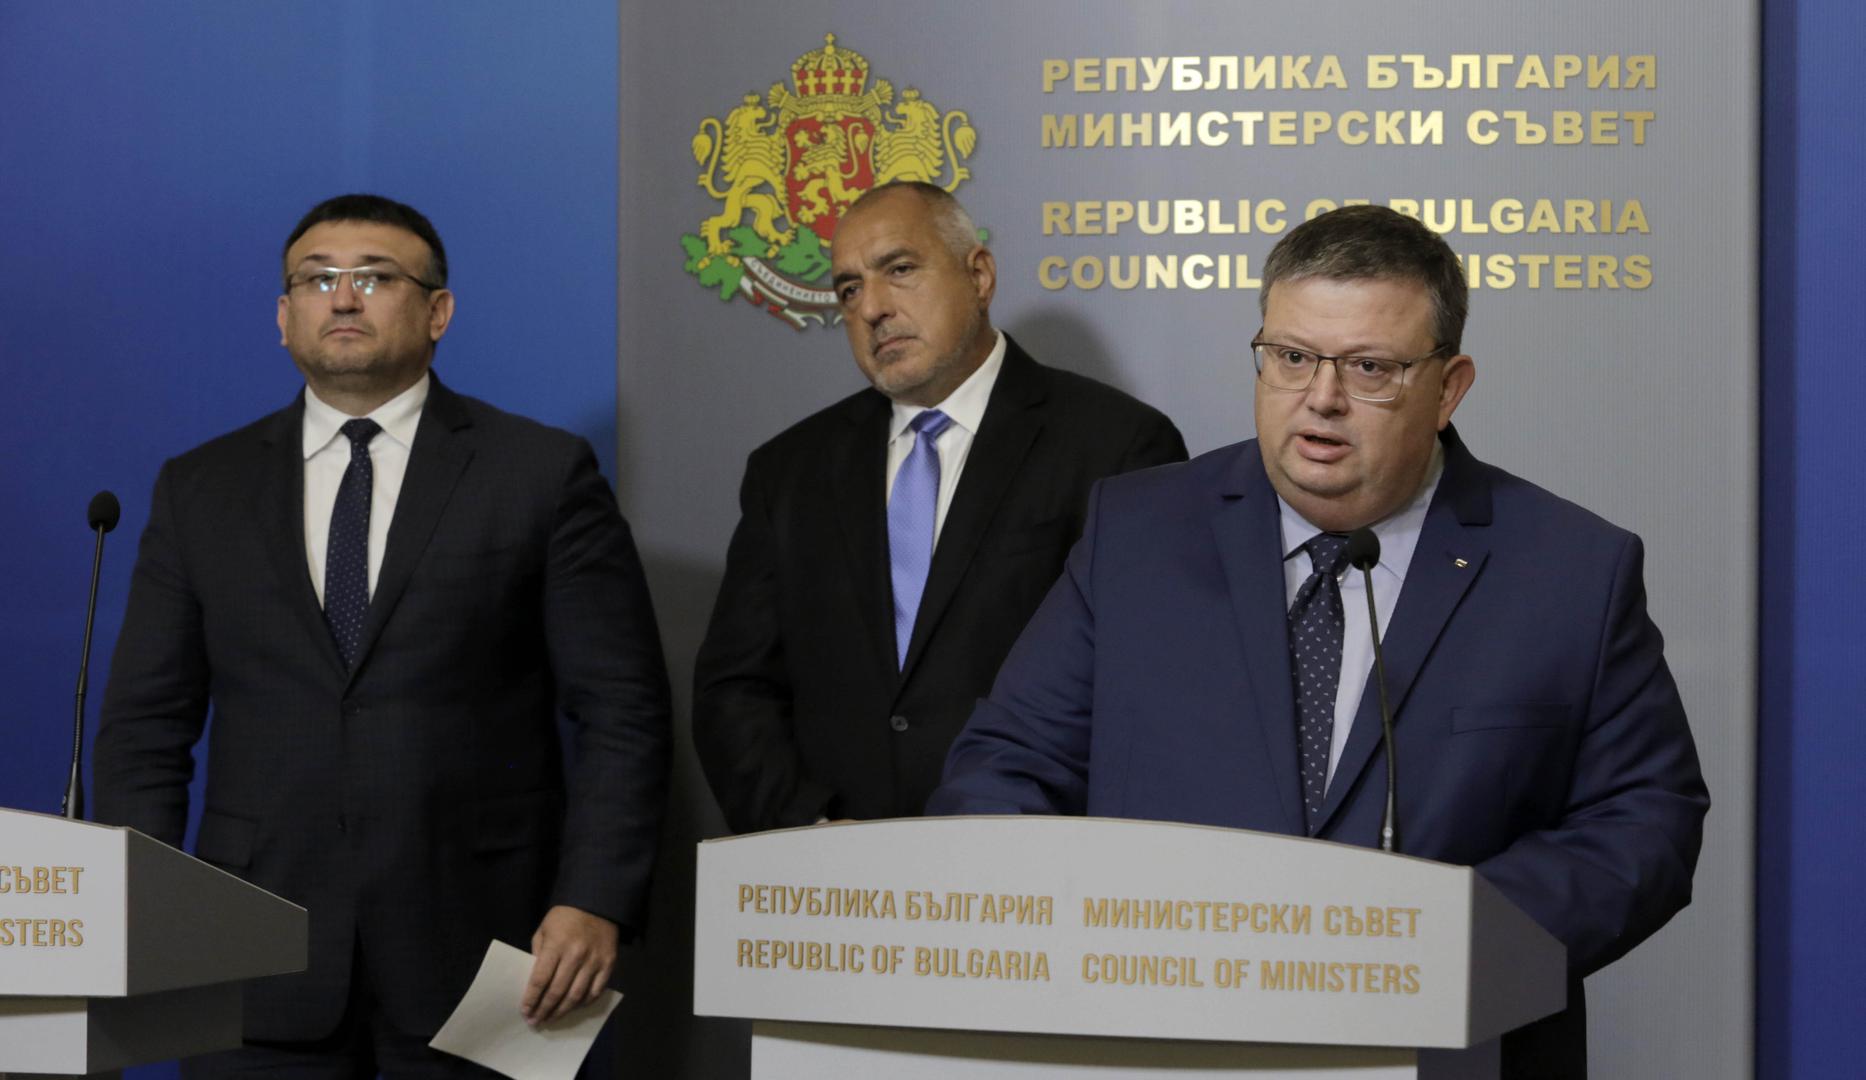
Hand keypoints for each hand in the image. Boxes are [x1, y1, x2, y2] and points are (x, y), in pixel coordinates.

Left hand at [521, 905, 618, 1025]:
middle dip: (544, 1010)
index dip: (531, 999)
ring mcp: (594, 961)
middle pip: (557, 991)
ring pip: (577, 996)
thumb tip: (535, 982)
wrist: (597, 904)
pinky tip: (574, 1007)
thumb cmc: (564, 917)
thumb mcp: (544, 930)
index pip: (540, 980)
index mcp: (556, 945)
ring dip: (562, 1011)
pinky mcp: (609, 964)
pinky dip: (584, 1003)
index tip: (525, 1011)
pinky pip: (596, 991)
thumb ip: (538, 954)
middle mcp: (576, 955)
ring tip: (551, 1019)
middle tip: (535, 1022)